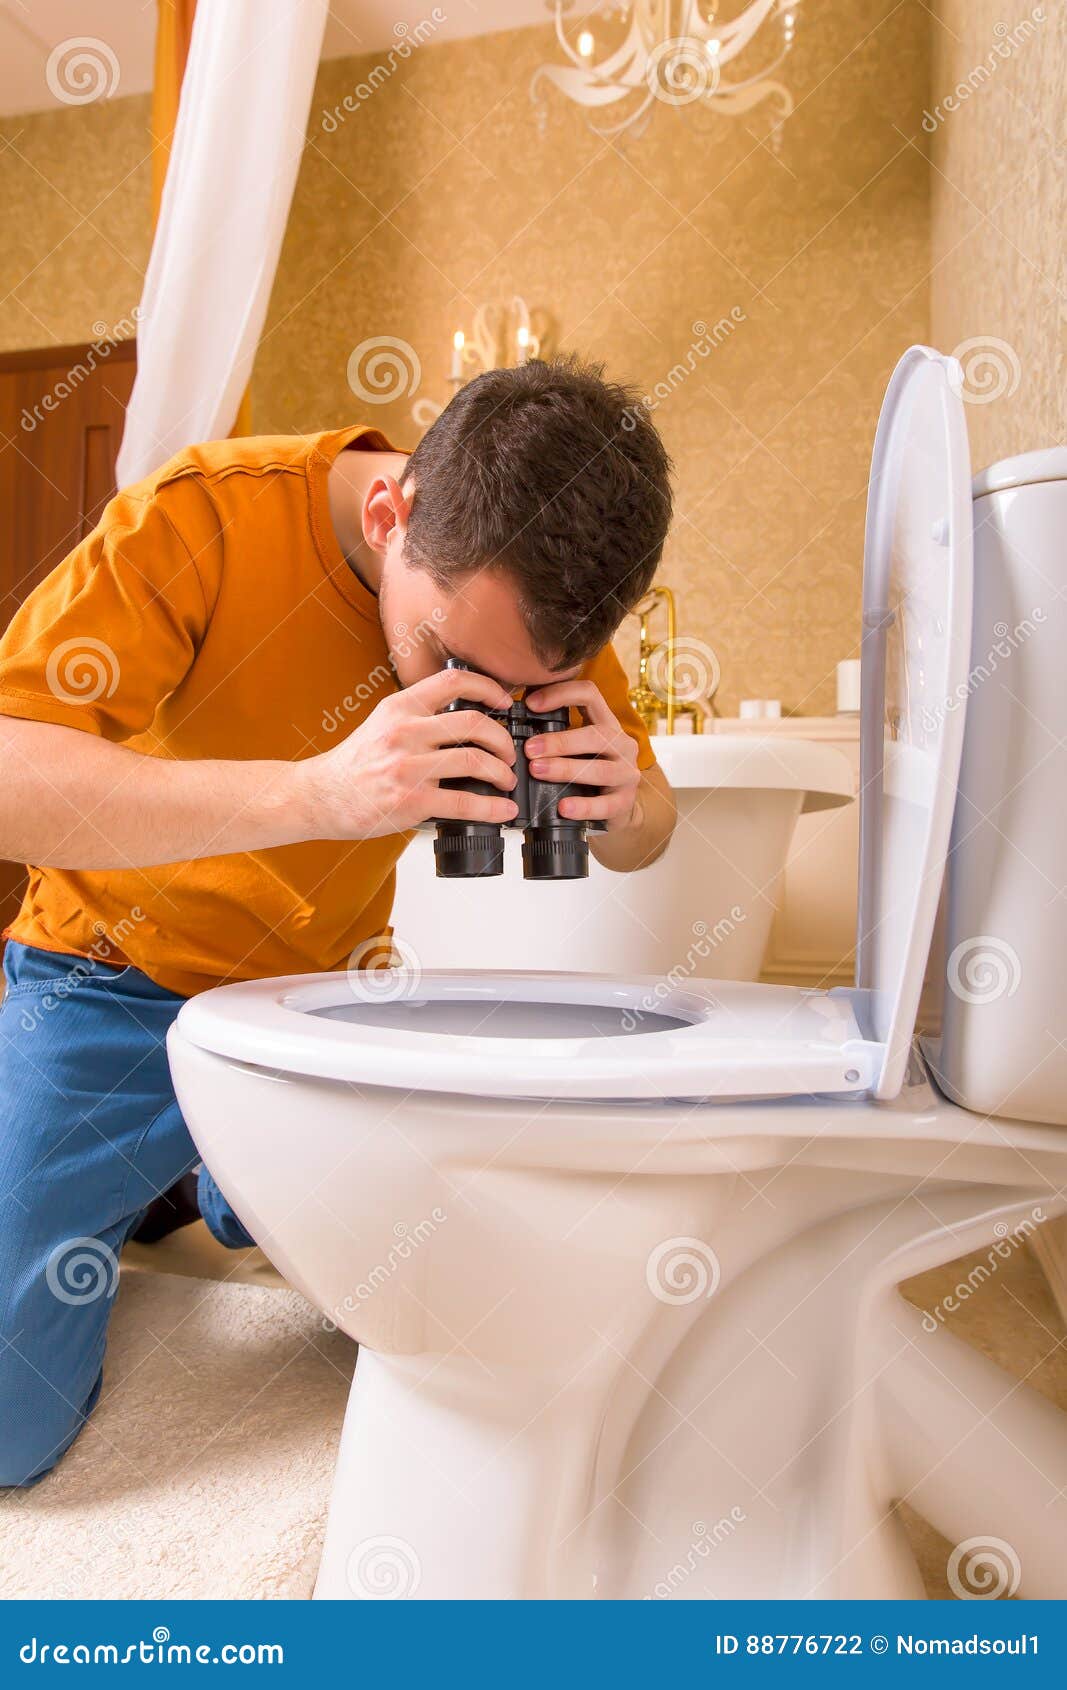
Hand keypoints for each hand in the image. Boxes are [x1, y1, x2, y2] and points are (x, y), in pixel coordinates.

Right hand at [300, 668, 518, 839]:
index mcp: (400, 707)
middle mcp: (405, 731)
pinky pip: (464, 801)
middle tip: (509, 753)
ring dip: (502, 772)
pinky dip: (492, 807)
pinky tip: (503, 810)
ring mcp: (408, 767)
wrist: (321, 796)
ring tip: (506, 781)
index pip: (454, 680)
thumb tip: (466, 721)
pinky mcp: (411, 800)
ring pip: (474, 760)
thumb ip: (418, 716)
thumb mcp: (383, 724)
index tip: (504, 702)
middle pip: (474, 723)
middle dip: (502, 740)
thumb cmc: (355, 764)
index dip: (488, 687)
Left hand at [523, 679, 641, 833]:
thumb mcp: (577, 748)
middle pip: (595, 735)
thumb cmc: (588, 773)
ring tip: (537, 771)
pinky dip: (583, 807)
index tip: (531, 703)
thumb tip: (513, 727)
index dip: (561, 694)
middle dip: (559, 741)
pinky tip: (563, 808)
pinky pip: (605, 805)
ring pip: (599, 769)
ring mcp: (627, 773)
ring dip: (565, 769)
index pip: (589, 695)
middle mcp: (621, 744)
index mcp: (607, 724)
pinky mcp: (625, 801)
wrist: (616, 808)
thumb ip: (556, 735)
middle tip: (530, 749)